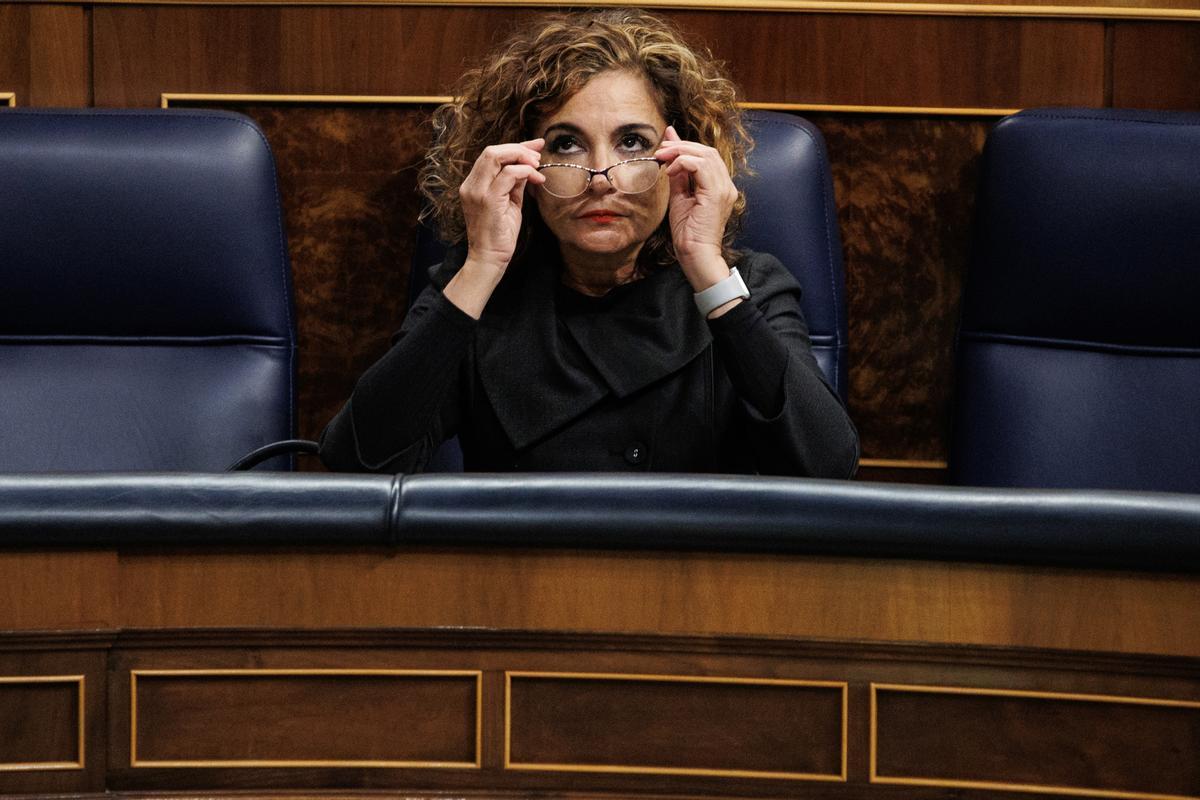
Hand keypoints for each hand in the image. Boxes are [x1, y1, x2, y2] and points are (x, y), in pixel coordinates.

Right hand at [458, 139, 545, 273]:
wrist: (489, 259)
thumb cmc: (499, 235)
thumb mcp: (509, 203)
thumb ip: (515, 184)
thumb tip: (528, 166)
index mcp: (473, 185)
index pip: (491, 155)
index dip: (514, 147)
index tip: (535, 147)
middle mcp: (471, 185)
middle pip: (492, 151)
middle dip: (518, 148)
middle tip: (538, 156)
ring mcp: (477, 192)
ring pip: (496, 156)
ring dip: (521, 156)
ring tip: (538, 165)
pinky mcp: (488, 200)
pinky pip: (508, 174)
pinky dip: (525, 171)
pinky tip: (536, 178)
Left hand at [655, 125, 738, 288]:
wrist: (695, 255)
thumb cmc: (688, 234)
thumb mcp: (680, 198)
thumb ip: (678, 176)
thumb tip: (670, 156)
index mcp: (720, 187)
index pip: (707, 157)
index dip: (686, 147)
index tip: (665, 147)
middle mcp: (726, 186)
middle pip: (708, 151)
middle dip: (681, 146)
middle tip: (660, 150)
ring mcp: (724, 189)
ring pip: (706, 154)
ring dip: (680, 151)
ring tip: (662, 157)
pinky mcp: (716, 194)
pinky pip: (701, 166)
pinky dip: (683, 162)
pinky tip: (670, 171)